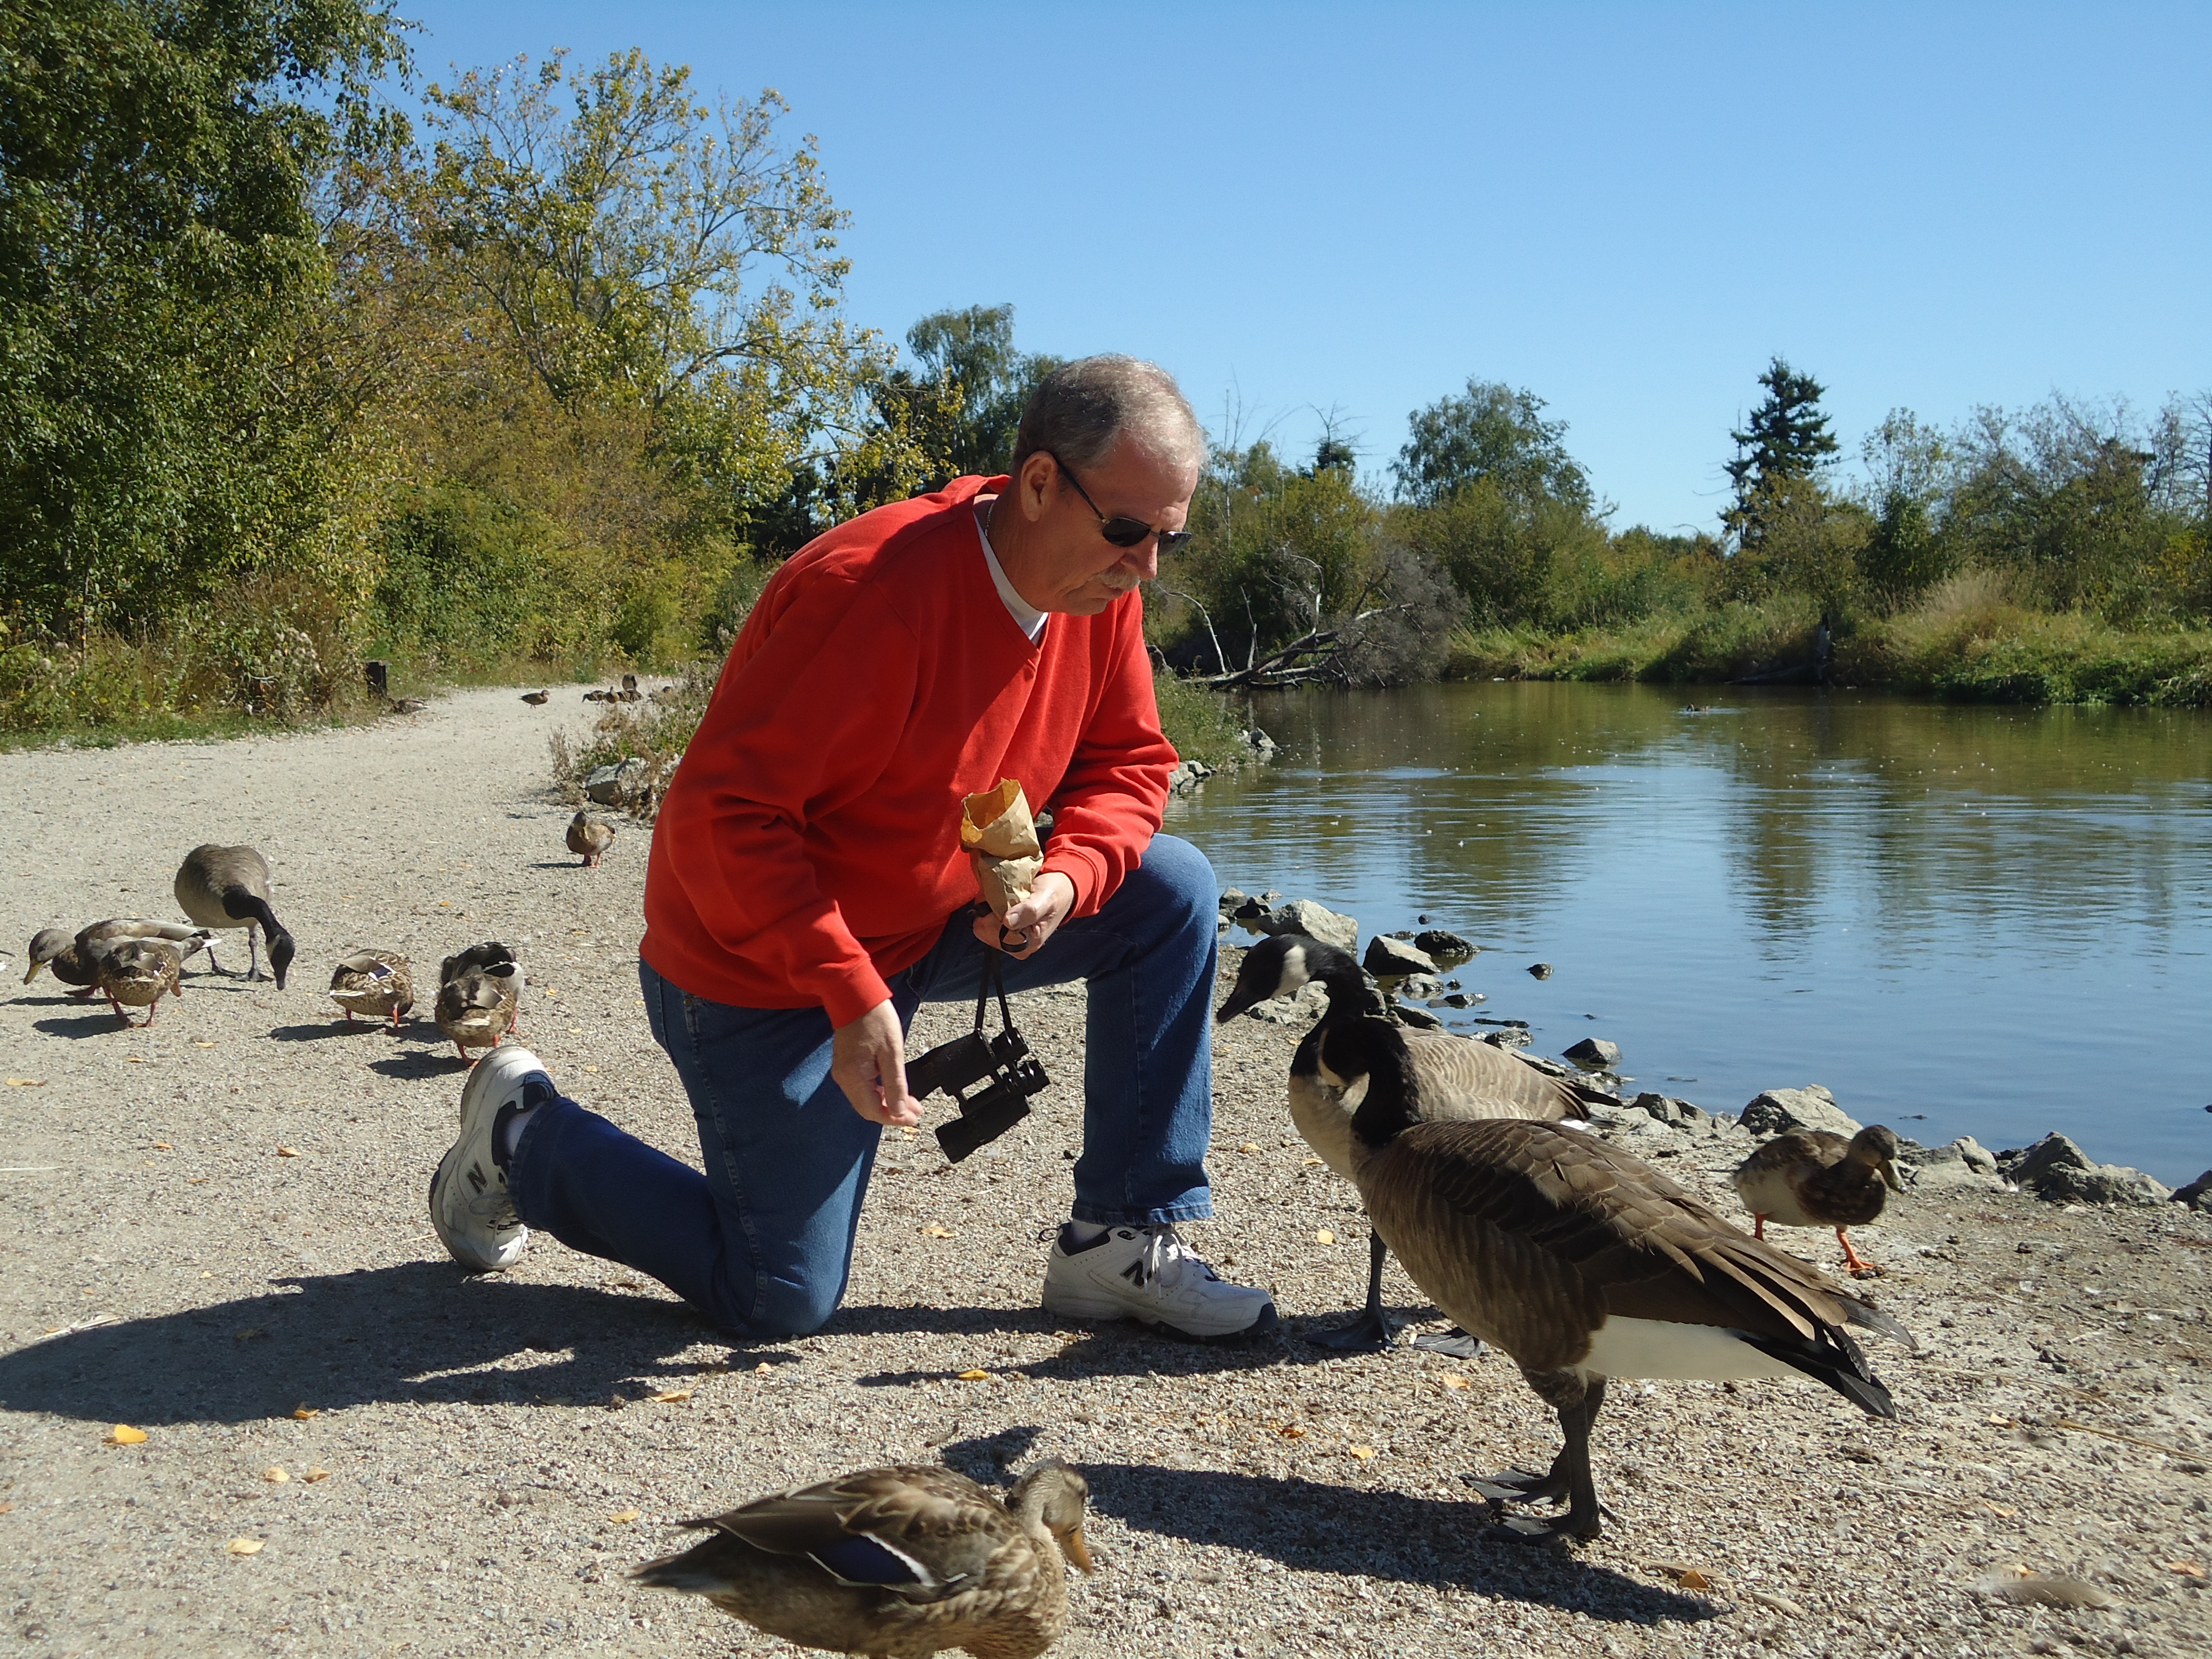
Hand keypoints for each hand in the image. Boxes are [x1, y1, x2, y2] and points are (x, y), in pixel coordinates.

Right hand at [830, 999, 916, 1125]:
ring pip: (865, 1100)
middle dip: (892, 1113)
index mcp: (854, 1077)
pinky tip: (893, 1089)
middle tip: (915, 1111)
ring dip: (887, 1103)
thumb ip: (895, 1085)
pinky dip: (878, 1092)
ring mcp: (843, 1072)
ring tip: (909, 1102)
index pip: (874, 1111)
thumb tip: (899, 1112)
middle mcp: (844, 1078)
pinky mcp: (846, 1065)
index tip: (913, 1118)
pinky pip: (861, 1088)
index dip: (895, 1119)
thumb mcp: (892, 1053)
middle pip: (868, 1109)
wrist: (856, 996)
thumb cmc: (875, 1019)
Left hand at [974, 872, 1074, 960]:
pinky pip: (985, 918)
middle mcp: (1014, 947)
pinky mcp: (1003, 930)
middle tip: (1007, 894)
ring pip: (982, 922)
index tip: (1006, 897)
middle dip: (990, 909)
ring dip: (989, 905)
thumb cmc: (1055, 895)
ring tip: (1006, 895)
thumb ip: (1029, 911)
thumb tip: (1007, 921)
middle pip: (984, 929)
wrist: (1060, 891)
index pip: (993, 933)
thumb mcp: (1045, 899)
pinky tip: (1003, 898)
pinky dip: (990, 905)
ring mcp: (1007, 939)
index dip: (994, 914)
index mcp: (1026, 945)